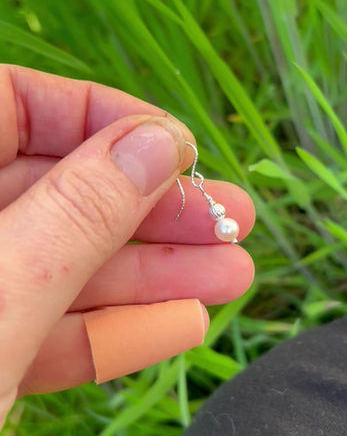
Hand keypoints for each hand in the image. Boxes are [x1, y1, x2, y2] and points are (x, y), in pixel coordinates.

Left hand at [0, 66, 254, 427]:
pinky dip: (109, 332)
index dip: (102, 116)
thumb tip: (157, 142)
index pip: (13, 103)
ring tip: (235, 275)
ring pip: (56, 266)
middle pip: (51, 192)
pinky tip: (182, 324)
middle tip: (232, 218)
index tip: (179, 149)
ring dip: (149, 274)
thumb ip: (79, 213)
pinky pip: (42, 331)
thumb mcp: (4, 289)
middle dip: (149, 209)